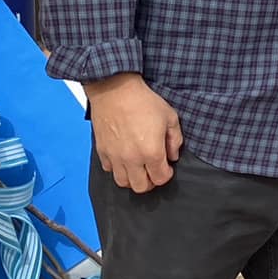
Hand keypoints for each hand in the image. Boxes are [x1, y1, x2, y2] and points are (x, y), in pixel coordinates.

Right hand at [87, 72, 183, 192]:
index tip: (167, 167)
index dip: (166, 175)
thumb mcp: (170, 117)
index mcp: (151, 152)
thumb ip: (175, 140)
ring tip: (139, 167)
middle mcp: (132, 159)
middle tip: (154, 170)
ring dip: (133, 178)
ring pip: (123, 183)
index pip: (160, 179)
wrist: (115, 90)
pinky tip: (124, 158)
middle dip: (150, 182)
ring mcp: (115, 157)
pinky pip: (109, 170)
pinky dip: (117, 168)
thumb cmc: (143, 101)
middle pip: (141, 188)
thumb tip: (172, 155)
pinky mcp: (102, 151)